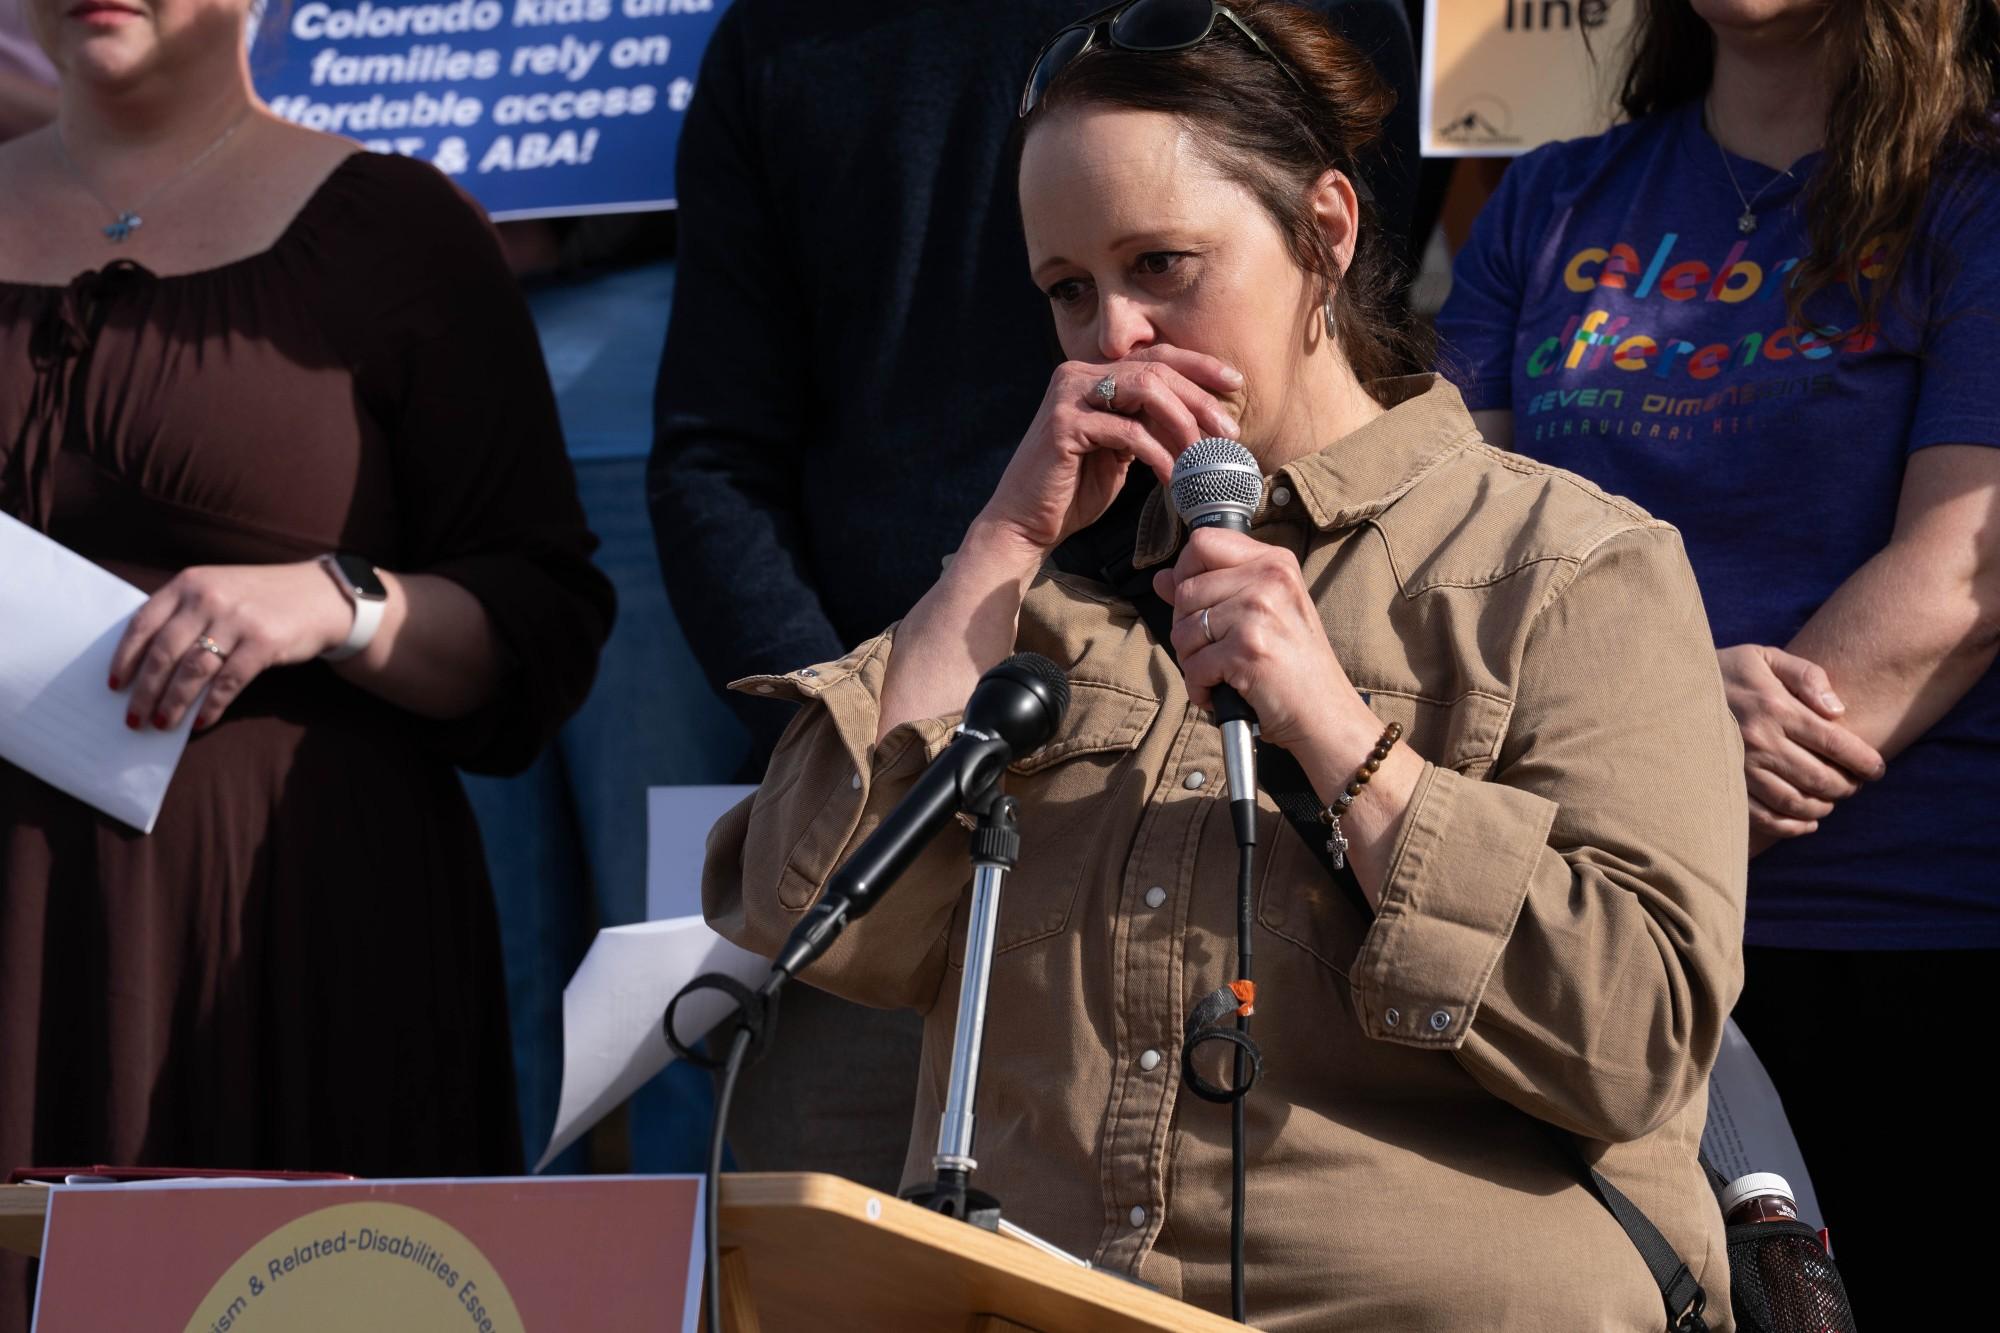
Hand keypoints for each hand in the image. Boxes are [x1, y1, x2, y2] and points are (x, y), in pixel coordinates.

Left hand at [109, 562, 357, 731]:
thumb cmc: (260, 599)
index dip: (125, 658)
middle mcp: (209, 598)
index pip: (143, 623)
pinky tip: (201, 721)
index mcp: (189, 583)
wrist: (320, 596)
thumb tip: (146, 667)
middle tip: (134, 718)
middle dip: (145, 690)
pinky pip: (228, 681)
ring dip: (173, 702)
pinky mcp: (264, 642)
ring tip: (162, 724)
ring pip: (193, 670)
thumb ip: (184, 613)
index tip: (114, 685)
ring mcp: (238, 620)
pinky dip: (211, 705)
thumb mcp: (217, 589)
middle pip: (164, 652)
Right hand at [977, 346, 1243, 554]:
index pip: (1156, 357)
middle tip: (1230, 431)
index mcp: (1092, 374)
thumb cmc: (1074, 490)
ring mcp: (1068, 396)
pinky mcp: (1064, 425)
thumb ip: (1147, 425)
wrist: (1025, 522)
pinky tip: (1174, 477)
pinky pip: (1128, 432)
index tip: (1235, 384)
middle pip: (1157, 370)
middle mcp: (1078, 374)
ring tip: (1205, 454)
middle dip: (1200, 399)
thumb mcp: (1120, 449)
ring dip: (1184, 422)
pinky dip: (1158, 454)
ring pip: (1146, 390)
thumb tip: (1202, 421)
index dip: (1199, 366)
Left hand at [1151, 527, 1376, 757]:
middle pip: (1185, 590)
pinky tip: (1223, 691)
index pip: (1202, 543)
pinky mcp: (1247, 650)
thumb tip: (1162, 578)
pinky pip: (1194, 666)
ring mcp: (1258, 613)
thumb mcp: (1262, 613)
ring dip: (1192, 661)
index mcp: (1274, 562)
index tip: (1197, 602)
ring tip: (1221, 672)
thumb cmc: (1295, 666)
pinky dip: (1200, 688)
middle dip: (1186, 629)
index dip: (1185, 573)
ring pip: (1183, 630)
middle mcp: (1268, 579)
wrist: (1326, 713)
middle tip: (1214, 651)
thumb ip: (1212, 589)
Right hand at [1715, 644, 1885, 851]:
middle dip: (1848, 786)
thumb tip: (1838, 711)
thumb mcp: (1765, 657)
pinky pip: (1764, 818)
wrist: (1668, 688)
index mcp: (1775, 708)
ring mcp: (1740, 768)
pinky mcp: (1725, 786)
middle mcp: (1760, 742)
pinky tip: (1806, 822)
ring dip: (1823, 806)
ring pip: (1796, 802)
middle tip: (1855, 784)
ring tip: (1831, 799)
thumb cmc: (1725, 671)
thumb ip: (1808, 676)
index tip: (1877, 768)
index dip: (1864, 760)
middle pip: (1820, 777)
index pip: (1834, 742)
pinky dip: (1791, 827)